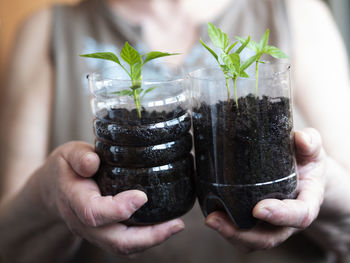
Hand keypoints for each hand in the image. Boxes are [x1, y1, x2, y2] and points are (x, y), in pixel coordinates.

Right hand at [37, 141, 184, 255]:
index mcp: (74, 199)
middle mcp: (83, 222)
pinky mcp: (104, 234)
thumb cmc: (66, 169)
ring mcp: (93, 232)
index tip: (142, 196)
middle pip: (114, 240)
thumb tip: (94, 162)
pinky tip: (163, 227)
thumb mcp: (67, 154)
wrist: (54, 189)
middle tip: (175, 223)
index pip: (93, 212)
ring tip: (175, 226)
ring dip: (151, 240)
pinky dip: (146, 239)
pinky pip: (125, 243)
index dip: (118, 209)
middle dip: (148, 236)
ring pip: (122, 247)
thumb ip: (79, 157)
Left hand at [205, 128, 325, 251]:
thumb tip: (300, 138)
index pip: (300, 215)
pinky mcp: (256, 223)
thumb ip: (310, 143)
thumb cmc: (306, 162)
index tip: (258, 209)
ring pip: (252, 241)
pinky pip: (242, 233)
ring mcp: (271, 225)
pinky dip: (226, 229)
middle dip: (243, 234)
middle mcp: (288, 220)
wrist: (303, 175)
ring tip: (210, 219)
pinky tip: (211, 214)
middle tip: (217, 220)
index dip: (281, 215)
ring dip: (229, 234)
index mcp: (307, 202)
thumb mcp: (312, 150)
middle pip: (270, 237)